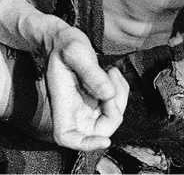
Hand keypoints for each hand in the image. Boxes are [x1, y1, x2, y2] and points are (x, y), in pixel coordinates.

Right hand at [45, 27, 128, 150]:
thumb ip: (91, 72)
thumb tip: (108, 94)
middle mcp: (74, 111)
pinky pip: (116, 105)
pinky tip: (113, 74)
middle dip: (113, 111)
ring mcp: (87, 107)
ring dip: (120, 97)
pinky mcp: (97, 100)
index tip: (105, 140)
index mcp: (62, 105)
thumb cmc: (65, 44)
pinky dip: (121, 91)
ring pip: (112, 117)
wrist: (64, 39)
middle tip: (112, 84)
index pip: (67, 137)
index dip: (85, 144)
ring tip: (111, 72)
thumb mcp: (76, 52)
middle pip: (99, 130)